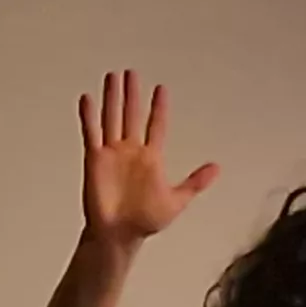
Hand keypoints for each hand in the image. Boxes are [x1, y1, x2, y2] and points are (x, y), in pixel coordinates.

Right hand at [79, 70, 218, 243]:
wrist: (120, 234)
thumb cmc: (146, 220)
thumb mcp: (178, 200)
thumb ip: (195, 182)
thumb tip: (217, 168)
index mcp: (151, 158)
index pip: (156, 126)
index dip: (158, 108)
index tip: (161, 89)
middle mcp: (131, 151)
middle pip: (131, 115)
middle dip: (132, 95)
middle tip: (132, 72)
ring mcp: (112, 153)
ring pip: (112, 118)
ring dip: (112, 98)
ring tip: (113, 76)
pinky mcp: (95, 159)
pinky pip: (91, 133)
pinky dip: (89, 117)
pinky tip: (88, 99)